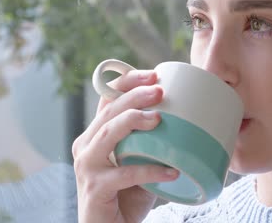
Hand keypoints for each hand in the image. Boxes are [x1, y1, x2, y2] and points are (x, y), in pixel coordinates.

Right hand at [72, 69, 178, 222]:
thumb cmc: (125, 196)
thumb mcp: (137, 163)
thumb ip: (149, 144)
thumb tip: (186, 123)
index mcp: (94, 136)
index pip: (106, 100)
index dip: (127, 83)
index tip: (153, 74)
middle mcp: (85, 146)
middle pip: (108, 111)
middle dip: (134, 96)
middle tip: (160, 90)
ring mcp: (87, 167)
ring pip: (108, 133)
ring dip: (133, 120)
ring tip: (159, 117)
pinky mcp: (95, 188)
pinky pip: (125, 173)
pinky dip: (150, 169)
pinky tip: (172, 171)